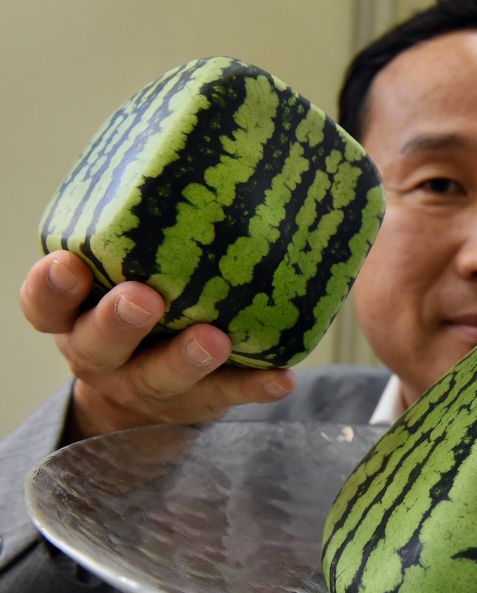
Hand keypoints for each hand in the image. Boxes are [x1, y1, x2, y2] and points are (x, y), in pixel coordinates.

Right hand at [20, 251, 295, 441]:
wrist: (141, 400)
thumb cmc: (133, 313)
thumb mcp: (115, 279)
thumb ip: (134, 242)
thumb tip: (197, 156)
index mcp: (74, 317)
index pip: (46, 305)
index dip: (53, 288)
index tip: (70, 263)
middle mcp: (102, 356)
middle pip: (99, 345)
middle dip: (121, 322)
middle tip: (145, 299)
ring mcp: (149, 385)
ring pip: (161, 377)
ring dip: (187, 358)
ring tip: (215, 340)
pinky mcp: (199, 402)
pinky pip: (228, 396)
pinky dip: (255, 386)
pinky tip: (281, 376)